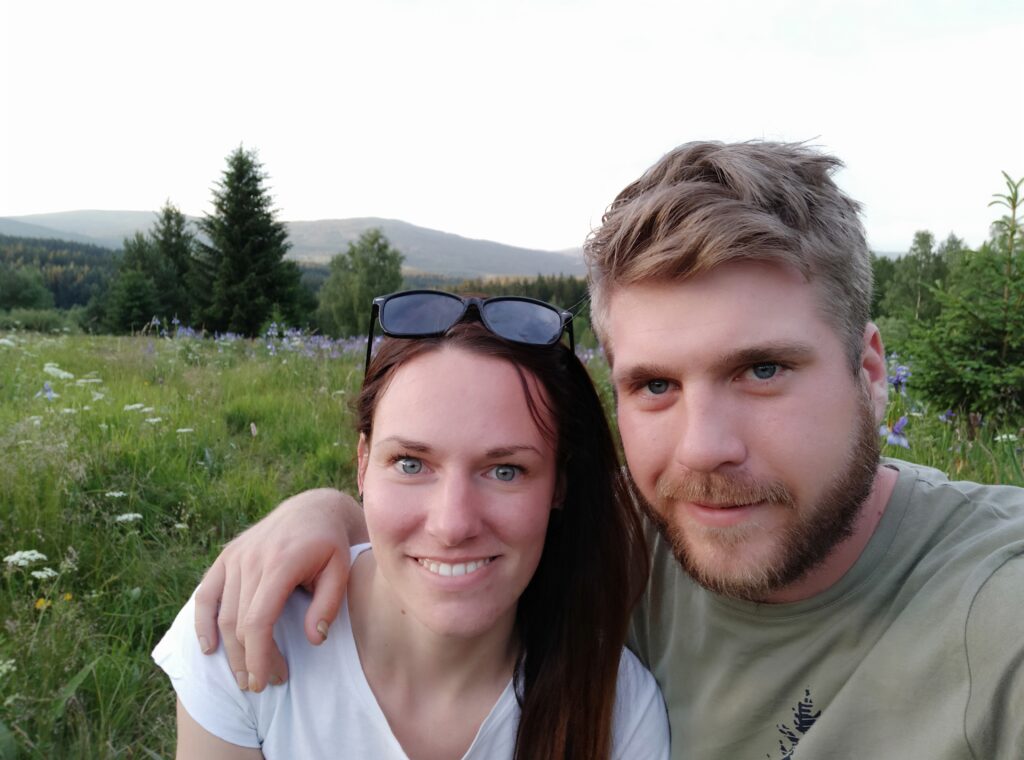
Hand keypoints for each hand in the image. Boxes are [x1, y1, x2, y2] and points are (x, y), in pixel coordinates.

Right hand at [193, 488, 366, 691]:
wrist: (314, 509)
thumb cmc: (331, 545)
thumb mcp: (341, 570)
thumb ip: (329, 604)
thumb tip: (314, 639)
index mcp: (280, 563)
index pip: (258, 620)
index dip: (259, 656)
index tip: (267, 680)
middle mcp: (251, 559)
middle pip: (238, 623)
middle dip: (248, 660)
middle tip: (262, 684)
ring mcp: (235, 556)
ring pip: (222, 613)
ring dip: (229, 650)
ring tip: (245, 675)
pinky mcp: (227, 556)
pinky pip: (206, 593)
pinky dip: (202, 621)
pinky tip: (209, 647)